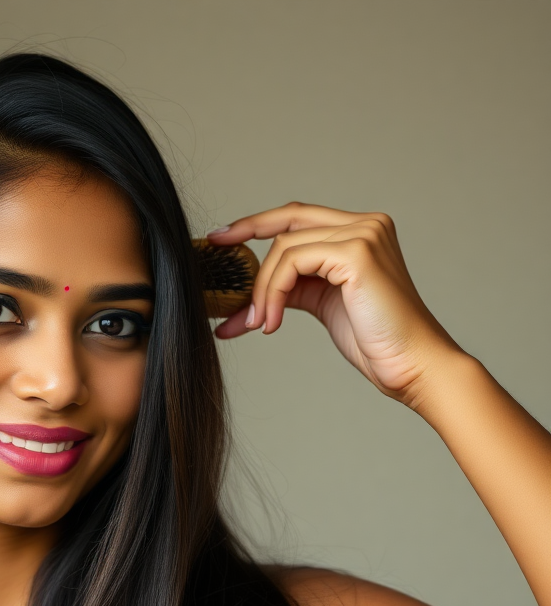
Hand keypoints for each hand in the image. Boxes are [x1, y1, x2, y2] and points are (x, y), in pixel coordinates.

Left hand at [208, 202, 460, 402]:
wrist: (410, 365)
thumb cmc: (374, 340)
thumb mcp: (323, 304)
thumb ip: (292, 288)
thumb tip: (245, 302)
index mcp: (361, 233)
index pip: (299, 217)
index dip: (258, 223)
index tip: (223, 239)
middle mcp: (366, 224)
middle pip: (288, 222)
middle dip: (246, 238)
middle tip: (217, 265)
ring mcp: (364, 234)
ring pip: (284, 248)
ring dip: (261, 290)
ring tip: (258, 325)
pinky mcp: (357, 252)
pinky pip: (292, 262)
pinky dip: (272, 293)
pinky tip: (271, 323)